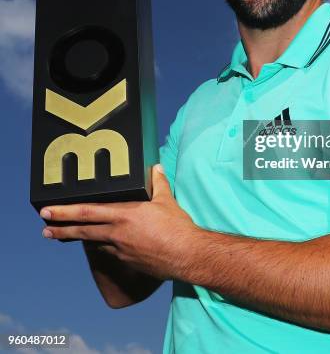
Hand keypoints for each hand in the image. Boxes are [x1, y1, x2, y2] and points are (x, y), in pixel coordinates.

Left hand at [40, 164, 198, 279]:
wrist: (186, 255)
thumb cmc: (177, 227)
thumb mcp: (166, 200)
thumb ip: (158, 182)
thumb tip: (156, 167)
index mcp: (124, 215)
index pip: (87, 211)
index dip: (64, 211)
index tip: (47, 211)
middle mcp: (117, 233)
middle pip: (82, 230)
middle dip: (61, 228)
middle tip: (44, 229)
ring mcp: (120, 250)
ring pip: (93, 242)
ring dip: (78, 238)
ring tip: (63, 237)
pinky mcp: (128, 262)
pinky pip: (109, 252)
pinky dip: (101, 246)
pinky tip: (100, 244)